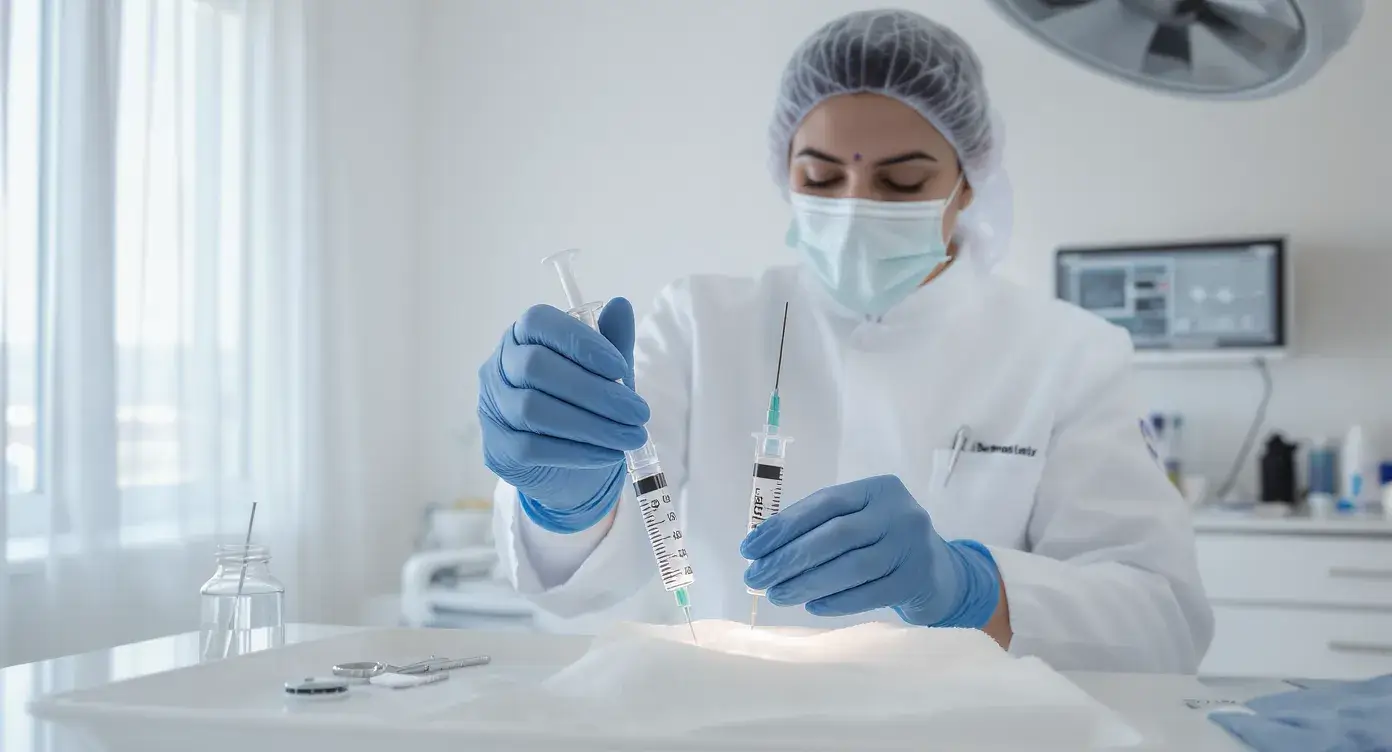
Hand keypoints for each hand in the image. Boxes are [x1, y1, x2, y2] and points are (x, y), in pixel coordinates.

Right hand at [477, 299, 648, 531]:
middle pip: (536, 368)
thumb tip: (621, 304)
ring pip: (533, 410)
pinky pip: (532, 447)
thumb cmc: (582, 406)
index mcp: (523, 336)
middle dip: (595, 391)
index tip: (620, 367)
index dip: (579, 341)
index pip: (539, 322)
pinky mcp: (497, 447)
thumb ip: (611, 341)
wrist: (564, 467)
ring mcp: (494, 407)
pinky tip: (609, 454)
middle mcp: (500, 366)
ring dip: (591, 425)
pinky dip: (577, 451)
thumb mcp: (603, 373)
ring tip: (631, 436)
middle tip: (638, 412)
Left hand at [741, 474, 999, 627]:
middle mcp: (899, 512)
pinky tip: (811, 606)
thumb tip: (762, 549)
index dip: (783, 526)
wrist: (940, 574)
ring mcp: (912, 545)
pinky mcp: (917, 579)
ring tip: (778, 595)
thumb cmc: (885, 545)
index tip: (750, 548)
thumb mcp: (861, 522)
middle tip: (756, 577)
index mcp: (879, 488)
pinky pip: (868, 593)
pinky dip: (836, 601)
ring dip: (807, 583)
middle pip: (835, 535)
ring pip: (850, 566)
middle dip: (788, 558)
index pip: (824, 503)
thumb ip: (821, 527)